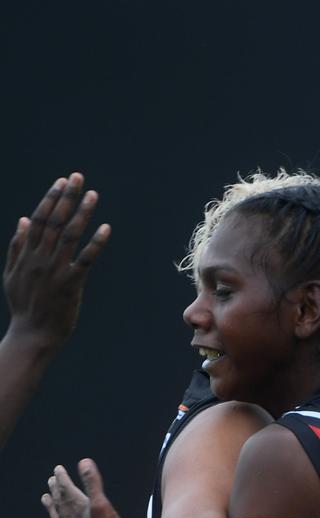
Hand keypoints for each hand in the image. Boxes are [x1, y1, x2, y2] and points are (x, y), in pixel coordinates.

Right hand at [4, 173, 109, 351]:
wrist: (32, 335)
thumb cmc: (24, 306)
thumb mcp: (11, 275)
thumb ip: (17, 246)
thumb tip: (23, 218)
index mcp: (26, 254)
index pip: (38, 218)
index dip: (51, 198)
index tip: (61, 181)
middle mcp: (40, 258)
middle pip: (54, 220)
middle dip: (67, 197)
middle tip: (78, 177)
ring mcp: (55, 271)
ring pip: (69, 235)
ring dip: (82, 213)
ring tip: (93, 195)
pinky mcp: (71, 285)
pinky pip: (86, 259)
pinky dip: (96, 243)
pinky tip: (106, 228)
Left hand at [42, 459, 129, 517]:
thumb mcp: (103, 505)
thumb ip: (93, 484)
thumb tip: (83, 462)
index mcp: (80, 510)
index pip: (67, 491)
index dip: (62, 479)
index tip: (57, 469)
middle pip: (61, 505)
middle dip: (56, 492)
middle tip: (50, 482)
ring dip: (52, 510)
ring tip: (45, 501)